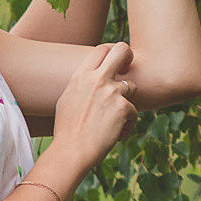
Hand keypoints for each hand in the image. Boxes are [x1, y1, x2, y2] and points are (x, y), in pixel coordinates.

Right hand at [49, 41, 136, 170]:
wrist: (71, 152)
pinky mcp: (124, 107)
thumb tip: (93, 78)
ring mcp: (112, 92)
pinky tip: (112, 135)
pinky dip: (126, 125)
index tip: (115, 62)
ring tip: (111, 122)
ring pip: (132, 87)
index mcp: (81, 76)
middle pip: (122, 49)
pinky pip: (133, 112)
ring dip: (126, 103)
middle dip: (129, 55)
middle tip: (129, 67)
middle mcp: (97, 79)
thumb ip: (82, 85)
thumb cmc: (66, 130)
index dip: (111, 52)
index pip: (101, 49)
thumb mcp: (67, 100)